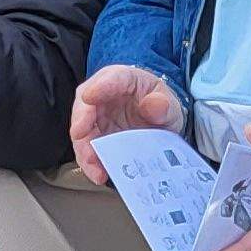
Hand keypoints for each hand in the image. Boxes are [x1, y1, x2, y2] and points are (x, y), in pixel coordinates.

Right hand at [69, 64, 187, 181]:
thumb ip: (164, 105)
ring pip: (82, 129)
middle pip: (86, 104)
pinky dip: (90, 162)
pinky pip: (87, 148)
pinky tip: (98, 173)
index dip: (99, 86)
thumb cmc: (161, 107)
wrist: (158, 123)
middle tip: (80, 135)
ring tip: (94, 166)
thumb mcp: (170, 105)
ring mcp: (96, 117)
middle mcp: (103, 96)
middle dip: (82, 121)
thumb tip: (154, 105)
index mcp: (124, 79)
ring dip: (84, 148)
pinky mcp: (94, 137)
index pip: (111, 77)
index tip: (89, 97)